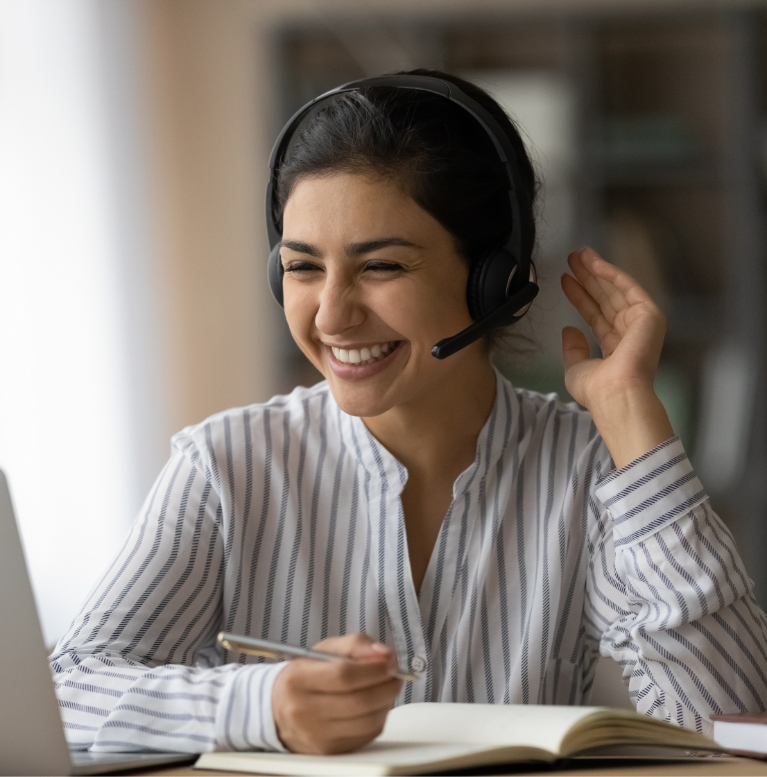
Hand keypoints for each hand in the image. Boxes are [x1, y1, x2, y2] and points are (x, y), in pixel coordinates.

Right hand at [271, 633, 400, 753]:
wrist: (278, 708)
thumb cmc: (305, 676)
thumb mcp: (324, 650)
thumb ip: (356, 645)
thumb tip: (384, 654)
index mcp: (298, 680)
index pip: (343, 675)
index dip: (374, 668)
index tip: (389, 662)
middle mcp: (303, 711)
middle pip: (359, 701)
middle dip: (386, 686)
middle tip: (395, 676)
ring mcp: (315, 735)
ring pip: (366, 722)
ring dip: (387, 703)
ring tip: (388, 689)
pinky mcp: (328, 751)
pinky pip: (366, 736)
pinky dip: (379, 719)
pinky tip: (376, 706)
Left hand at [560, 247, 673, 468]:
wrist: (615, 394)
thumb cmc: (596, 389)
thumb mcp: (575, 368)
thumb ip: (573, 348)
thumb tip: (568, 329)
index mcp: (616, 348)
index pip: (596, 316)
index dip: (581, 297)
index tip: (565, 281)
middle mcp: (629, 333)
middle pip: (605, 299)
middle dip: (588, 279)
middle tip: (571, 259)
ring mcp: (640, 323)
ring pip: (614, 290)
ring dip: (597, 271)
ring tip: (577, 255)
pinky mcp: (648, 314)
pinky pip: (627, 287)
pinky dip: (610, 274)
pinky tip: (593, 263)